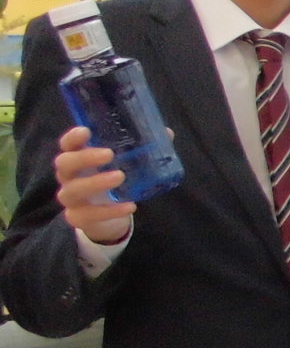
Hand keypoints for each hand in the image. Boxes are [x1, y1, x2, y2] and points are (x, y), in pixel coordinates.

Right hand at [54, 126, 135, 244]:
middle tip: (109, 154)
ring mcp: (70, 198)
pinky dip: (110, 211)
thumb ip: (141, 148)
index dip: (73, 137)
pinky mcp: (77, 217)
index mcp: (77, 158)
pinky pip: (88, 215)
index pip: (67, 144)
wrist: (108, 215)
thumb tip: (167, 133)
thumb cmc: (114, 180)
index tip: (86, 131)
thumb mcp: (126, 164)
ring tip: (120, 176)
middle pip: (64, 164)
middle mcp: (68, 176)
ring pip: (72, 190)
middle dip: (85, 158)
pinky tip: (130, 206)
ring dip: (95, 182)